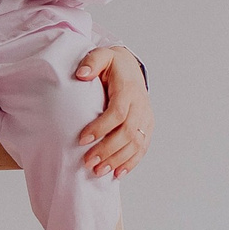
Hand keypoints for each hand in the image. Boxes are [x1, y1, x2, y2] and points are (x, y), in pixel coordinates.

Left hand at [74, 44, 150, 178]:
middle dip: (108, 150)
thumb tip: (81, 74)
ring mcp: (145, 118)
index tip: (82, 139)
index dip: (101, 127)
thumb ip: (92, 62)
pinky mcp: (147, 127)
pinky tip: (118, 173)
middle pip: (127, 132)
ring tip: (98, 171)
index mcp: (128, 90)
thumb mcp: (102, 56)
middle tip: (88, 162)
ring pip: (136, 144)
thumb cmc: (112, 64)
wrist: (131, 67)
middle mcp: (140, 106)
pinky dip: (131, 162)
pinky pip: (142, 148)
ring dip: (118, 160)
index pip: (117, 112)